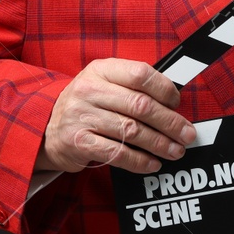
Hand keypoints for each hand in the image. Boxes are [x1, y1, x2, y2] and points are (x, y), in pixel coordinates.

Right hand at [36, 58, 193, 174]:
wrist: (46, 127)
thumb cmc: (87, 104)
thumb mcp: (104, 83)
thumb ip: (133, 87)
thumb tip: (173, 101)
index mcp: (101, 69)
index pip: (140, 74)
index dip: (164, 89)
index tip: (177, 103)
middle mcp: (89, 90)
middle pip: (140, 105)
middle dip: (170, 122)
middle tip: (187, 134)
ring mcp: (82, 116)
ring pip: (132, 131)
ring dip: (160, 144)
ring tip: (176, 151)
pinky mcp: (78, 142)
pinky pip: (117, 153)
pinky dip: (139, 161)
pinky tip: (153, 163)